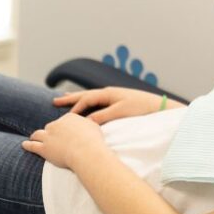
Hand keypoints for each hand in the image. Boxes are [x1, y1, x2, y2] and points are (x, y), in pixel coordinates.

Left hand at [22, 113, 106, 169]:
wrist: (85, 151)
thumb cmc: (93, 140)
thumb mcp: (94, 126)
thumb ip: (87, 123)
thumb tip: (88, 123)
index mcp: (69, 117)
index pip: (64, 121)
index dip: (63, 127)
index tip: (64, 131)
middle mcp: (56, 124)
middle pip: (51, 127)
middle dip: (50, 132)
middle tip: (50, 137)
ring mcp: (48, 136)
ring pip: (38, 134)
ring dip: (35, 136)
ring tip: (33, 138)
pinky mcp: (43, 148)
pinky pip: (32, 145)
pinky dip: (27, 145)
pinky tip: (24, 145)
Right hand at [52, 86, 167, 124]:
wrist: (159, 107)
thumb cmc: (140, 108)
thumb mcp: (119, 112)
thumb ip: (102, 116)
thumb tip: (85, 121)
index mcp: (108, 93)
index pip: (86, 99)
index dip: (75, 108)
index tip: (65, 119)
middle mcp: (109, 92)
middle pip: (85, 94)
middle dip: (70, 98)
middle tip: (55, 100)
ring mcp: (114, 96)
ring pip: (91, 97)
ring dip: (78, 99)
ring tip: (66, 98)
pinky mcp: (119, 102)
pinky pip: (98, 101)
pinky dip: (88, 103)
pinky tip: (87, 106)